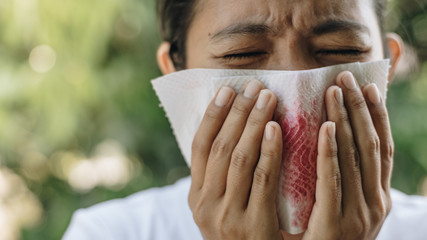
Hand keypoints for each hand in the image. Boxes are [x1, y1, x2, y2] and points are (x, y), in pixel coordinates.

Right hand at [188, 81, 283, 239]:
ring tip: (267, 97)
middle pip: (220, 147)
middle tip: (253, 85)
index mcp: (196, 197)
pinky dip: (268, 150)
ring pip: (239, 158)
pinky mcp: (253, 226)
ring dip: (252, 123)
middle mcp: (205, 205)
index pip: (199, 147)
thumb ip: (223, 178)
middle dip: (236, 112)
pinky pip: (262, 179)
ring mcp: (227, 216)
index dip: (212, 116)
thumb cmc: (244, 233)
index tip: (226, 90)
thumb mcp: (223, 207)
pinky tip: (276, 128)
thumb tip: (235, 131)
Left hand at [298, 71, 392, 239]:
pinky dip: (332, 152)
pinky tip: (326, 127)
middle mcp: (375, 203)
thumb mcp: (341, 207)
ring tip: (334, 90)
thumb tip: (330, 138)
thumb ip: (338, 177)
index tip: (368, 86)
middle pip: (370, 145)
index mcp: (378, 197)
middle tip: (345, 77)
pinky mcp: (335, 226)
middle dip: (359, 108)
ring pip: (354, 157)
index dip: (377, 115)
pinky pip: (333, 181)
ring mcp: (359, 216)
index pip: (381, 147)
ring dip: (346, 120)